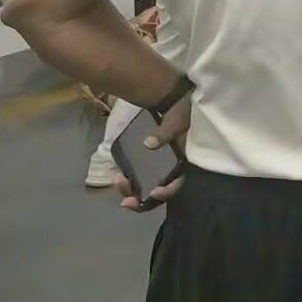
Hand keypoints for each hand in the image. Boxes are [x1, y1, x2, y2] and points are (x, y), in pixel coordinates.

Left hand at [118, 96, 188, 212]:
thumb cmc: (181, 111)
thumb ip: (165, 133)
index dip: (167, 191)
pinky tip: (116, 175)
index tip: (154, 192)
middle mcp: (171, 169)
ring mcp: (157, 167)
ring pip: (145, 189)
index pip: (178, 183)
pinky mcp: (146, 162)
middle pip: (158, 194)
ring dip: (131, 191)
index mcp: (184, 162)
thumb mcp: (177, 120)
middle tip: (126, 203)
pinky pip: (136, 178)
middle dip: (142, 201)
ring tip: (118, 182)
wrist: (173, 99)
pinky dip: (127, 181)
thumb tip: (148, 144)